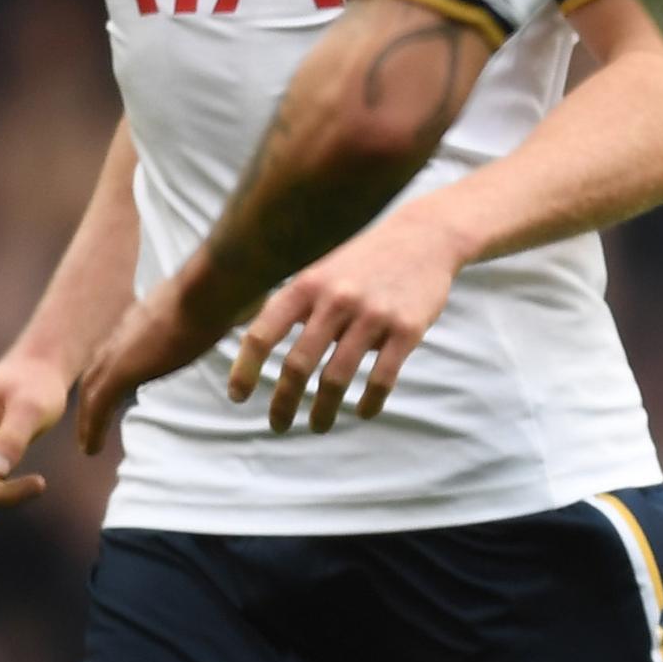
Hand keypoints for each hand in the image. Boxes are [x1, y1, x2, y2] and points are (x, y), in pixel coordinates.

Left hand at [76, 277, 238, 453]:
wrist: (210, 286)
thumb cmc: (220, 290)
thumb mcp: (206, 304)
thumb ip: (203, 315)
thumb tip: (223, 317)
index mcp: (145, 317)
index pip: (119, 348)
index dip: (113, 370)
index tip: (114, 389)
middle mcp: (126, 332)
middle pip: (98, 370)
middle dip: (92, 396)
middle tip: (90, 423)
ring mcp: (120, 351)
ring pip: (92, 390)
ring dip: (87, 417)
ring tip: (87, 443)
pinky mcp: (121, 370)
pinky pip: (98, 405)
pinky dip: (91, 427)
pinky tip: (92, 448)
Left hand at [227, 207, 460, 433]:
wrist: (424, 236)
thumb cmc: (363, 263)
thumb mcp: (321, 273)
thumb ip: (292, 309)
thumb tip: (255, 355)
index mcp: (307, 286)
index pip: (261, 335)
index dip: (244, 371)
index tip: (238, 398)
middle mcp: (336, 299)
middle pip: (297, 365)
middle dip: (283, 403)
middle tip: (278, 424)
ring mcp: (373, 314)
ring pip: (336, 378)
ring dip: (322, 411)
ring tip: (318, 425)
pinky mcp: (407, 328)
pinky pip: (382, 378)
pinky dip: (369, 403)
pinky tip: (363, 412)